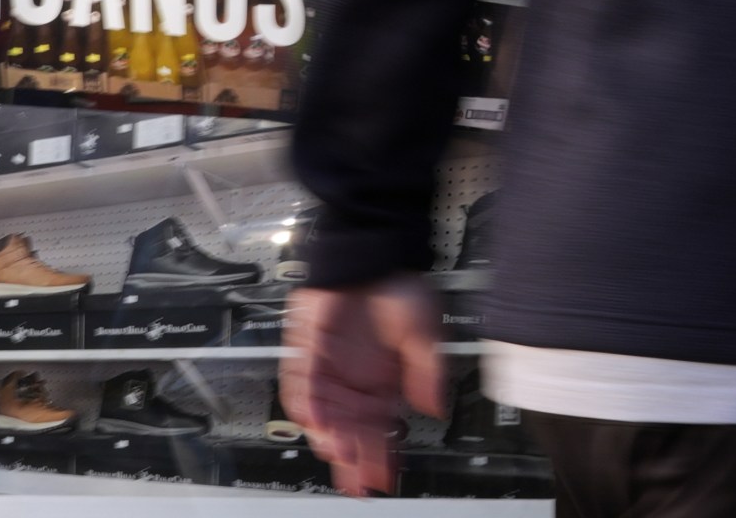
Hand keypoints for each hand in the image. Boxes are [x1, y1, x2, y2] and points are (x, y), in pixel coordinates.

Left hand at [281, 274, 447, 494]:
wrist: (368, 253)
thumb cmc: (398, 286)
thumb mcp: (425, 330)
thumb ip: (429, 371)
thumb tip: (435, 407)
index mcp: (387, 384)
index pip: (383, 431)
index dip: (383, 457)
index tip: (384, 479)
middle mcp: (356, 384)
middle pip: (351, 432)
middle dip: (354, 459)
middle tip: (358, 482)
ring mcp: (329, 372)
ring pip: (324, 417)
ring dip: (330, 438)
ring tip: (339, 455)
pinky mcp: (305, 355)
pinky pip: (301, 388)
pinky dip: (308, 406)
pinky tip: (317, 421)